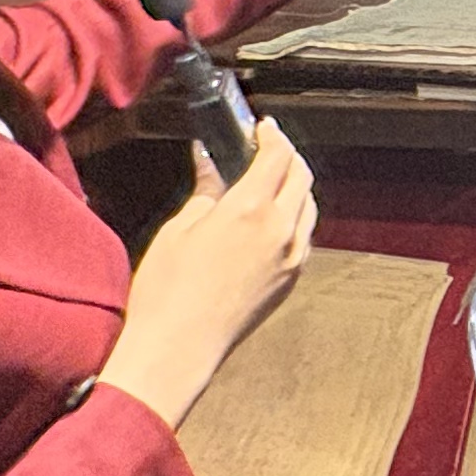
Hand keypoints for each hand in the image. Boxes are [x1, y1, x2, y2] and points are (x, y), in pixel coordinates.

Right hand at [100, 122, 316, 426]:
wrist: (179, 347)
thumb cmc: (168, 292)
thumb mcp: (178, 229)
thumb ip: (205, 191)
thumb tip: (210, 164)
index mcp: (250, 210)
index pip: (277, 156)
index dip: (273, 135)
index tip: (263, 127)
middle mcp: (280, 230)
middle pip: (301, 177)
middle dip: (288, 156)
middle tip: (268, 147)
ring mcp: (291, 257)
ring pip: (308, 206)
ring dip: (295, 185)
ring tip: (271, 179)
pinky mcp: (291, 280)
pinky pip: (304, 236)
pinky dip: (295, 217)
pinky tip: (273, 217)